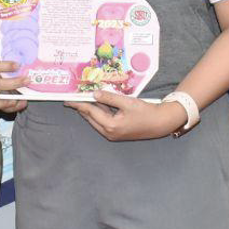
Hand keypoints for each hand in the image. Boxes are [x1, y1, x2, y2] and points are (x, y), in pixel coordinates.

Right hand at [0, 58, 27, 113]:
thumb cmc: (8, 68)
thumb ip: (18, 60)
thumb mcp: (11, 62)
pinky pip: (5, 109)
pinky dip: (15, 107)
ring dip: (10, 100)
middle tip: (27, 80)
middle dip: (14, 83)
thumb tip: (33, 60)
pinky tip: (24, 102)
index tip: (18, 65)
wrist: (0, 76)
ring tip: (22, 97)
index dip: (5, 66)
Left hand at [69, 90, 185, 141]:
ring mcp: (113, 135)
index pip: (90, 112)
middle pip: (91, 118)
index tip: (68, 100)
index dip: (79, 104)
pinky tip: (97, 105)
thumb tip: (94, 94)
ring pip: (96, 120)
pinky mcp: (117, 133)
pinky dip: (99, 114)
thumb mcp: (127, 102)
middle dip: (82, 108)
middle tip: (73, 99)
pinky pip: (103, 122)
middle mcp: (109, 133)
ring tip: (83, 100)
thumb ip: (109, 98)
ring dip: (90, 111)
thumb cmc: (145, 112)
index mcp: (110, 126)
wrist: (159, 123)